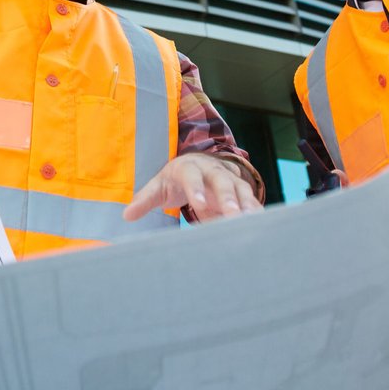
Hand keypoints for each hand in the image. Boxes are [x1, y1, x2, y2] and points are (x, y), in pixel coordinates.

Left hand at [122, 153, 262, 222]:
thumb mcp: (159, 186)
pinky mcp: (241, 191)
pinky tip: (262, 225)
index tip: (198, 205)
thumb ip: (145, 200)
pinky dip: (256, 211)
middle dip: (228, 198)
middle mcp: (213, 171)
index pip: (192, 177)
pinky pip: (251, 200)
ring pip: (241, 190)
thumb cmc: (176, 178)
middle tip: (233, 215)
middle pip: (222, 182)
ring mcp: (229, 179)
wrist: (199, 165)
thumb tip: (126, 215)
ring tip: (252, 221)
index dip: (196, 190)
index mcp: (189, 168)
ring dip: (247, 205)